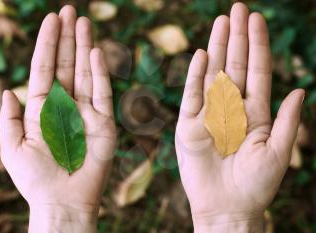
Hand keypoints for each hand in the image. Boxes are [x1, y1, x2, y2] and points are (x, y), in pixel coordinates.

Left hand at [0, 6, 115, 232]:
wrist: (62, 201)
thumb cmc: (35, 179)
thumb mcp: (12, 148)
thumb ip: (9, 118)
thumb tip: (10, 90)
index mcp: (42, 108)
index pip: (45, 68)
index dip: (47, 44)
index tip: (51, 19)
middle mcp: (65, 104)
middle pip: (66, 64)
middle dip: (67, 38)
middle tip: (70, 11)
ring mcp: (86, 111)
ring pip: (85, 72)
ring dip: (83, 47)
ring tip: (83, 22)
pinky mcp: (104, 122)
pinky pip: (102, 92)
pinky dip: (99, 73)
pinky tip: (94, 53)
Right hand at [175, 3, 303, 231]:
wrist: (227, 206)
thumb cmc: (256, 185)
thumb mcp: (278, 153)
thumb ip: (288, 121)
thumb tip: (300, 90)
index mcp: (255, 113)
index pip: (257, 71)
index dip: (258, 46)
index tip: (258, 20)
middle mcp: (231, 108)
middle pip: (234, 65)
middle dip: (237, 37)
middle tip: (237, 9)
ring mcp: (209, 114)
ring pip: (213, 74)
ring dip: (217, 48)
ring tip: (221, 22)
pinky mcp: (189, 125)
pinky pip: (192, 95)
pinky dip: (196, 75)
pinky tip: (201, 55)